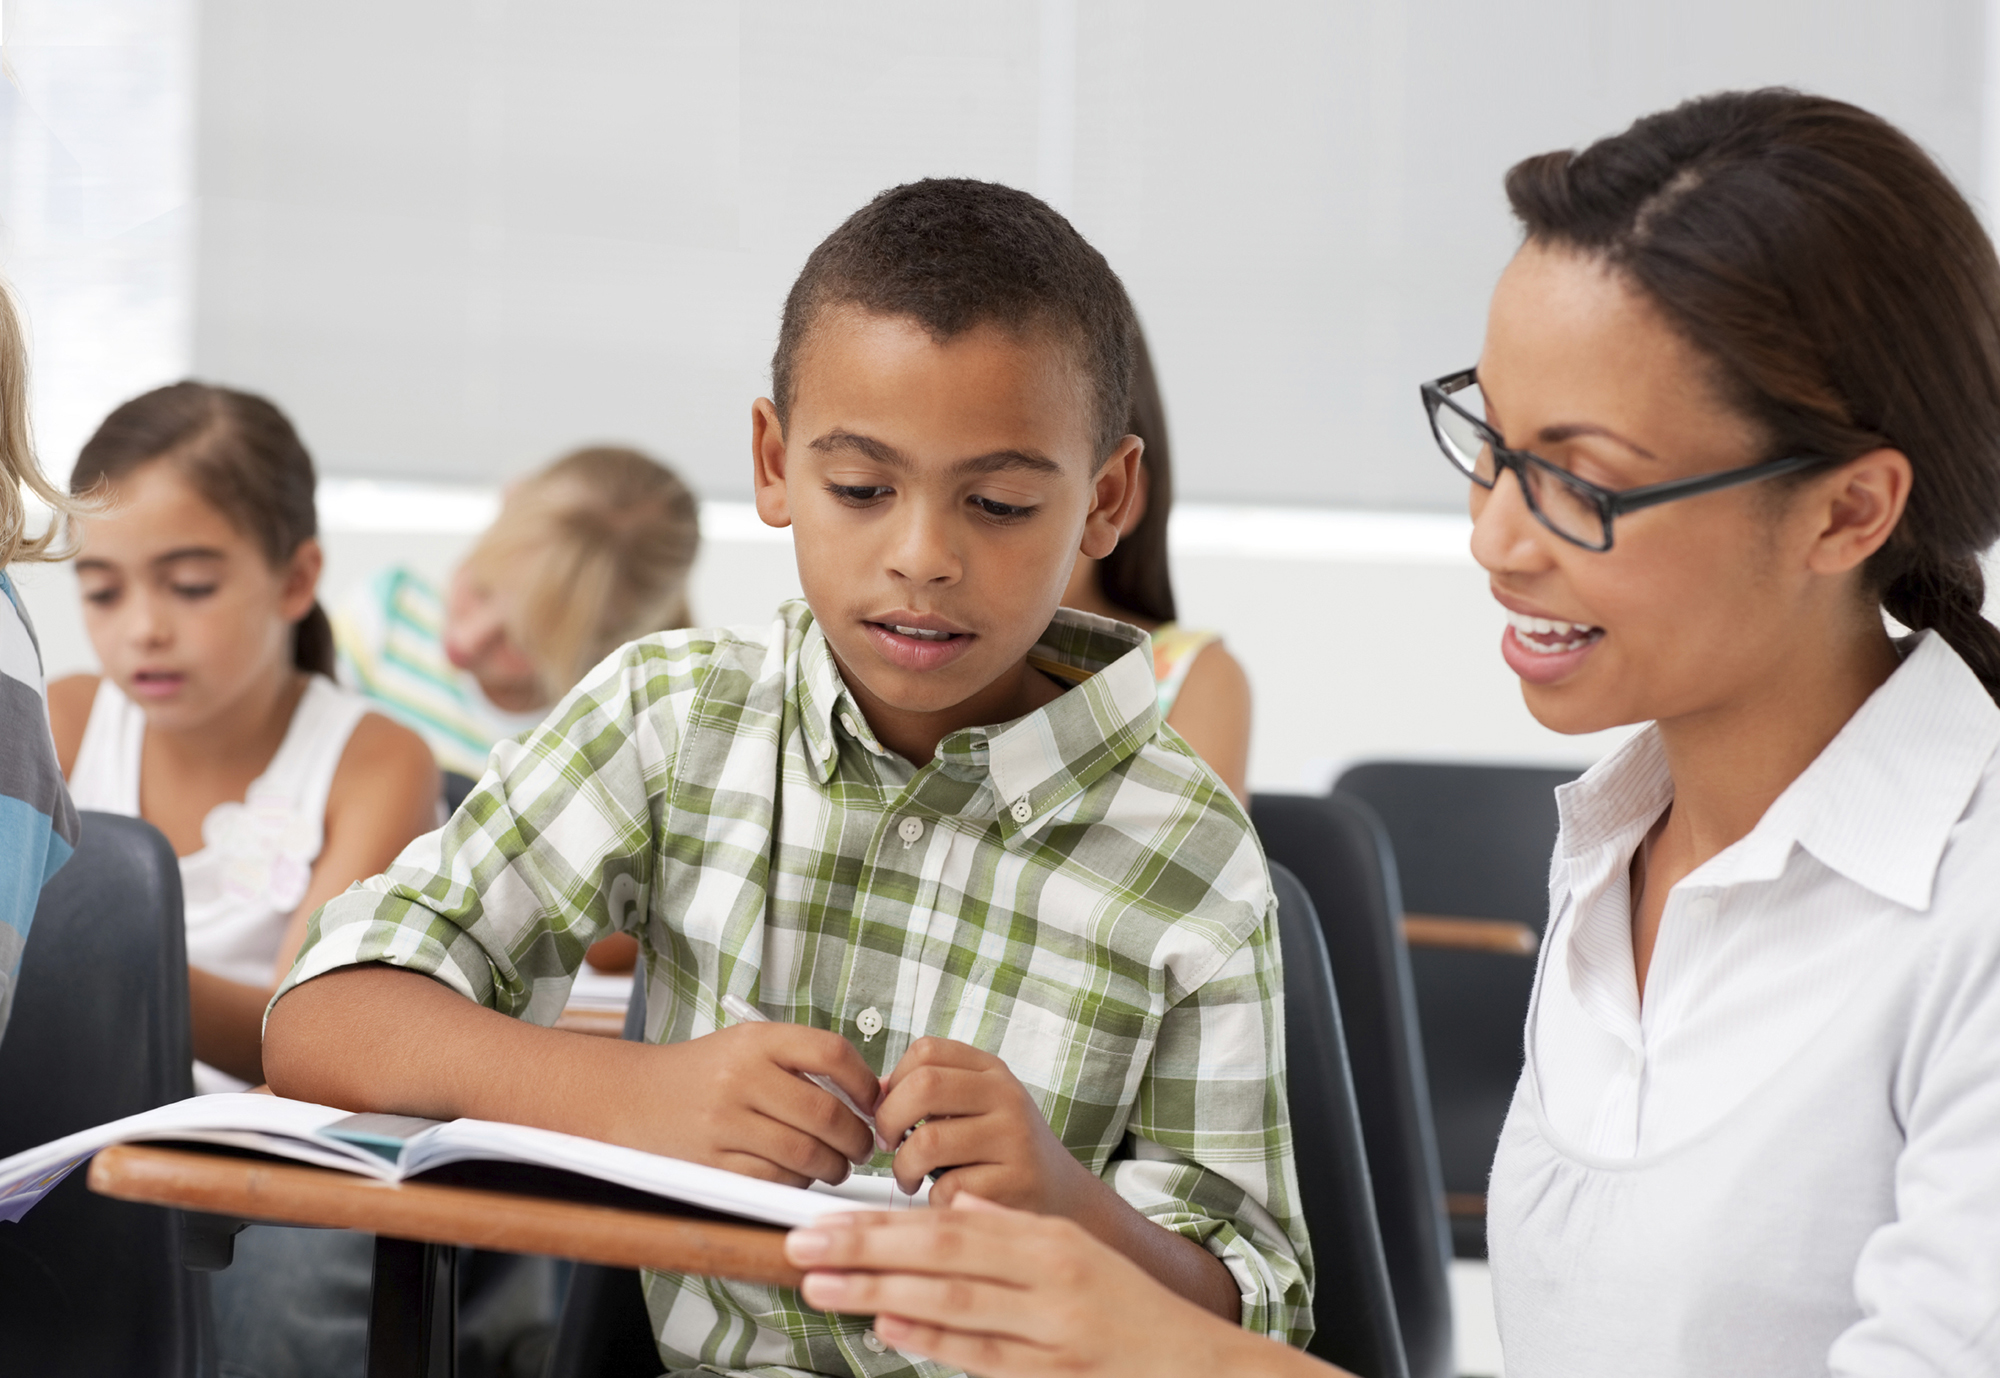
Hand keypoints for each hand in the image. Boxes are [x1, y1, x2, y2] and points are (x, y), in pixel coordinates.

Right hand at [618, 1023, 879, 1187]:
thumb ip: (805, 1063)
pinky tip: (800, 1176)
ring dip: (833, 1167)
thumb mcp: (750, 1047)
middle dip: (856, 1138)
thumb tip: (872, 1093)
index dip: (865, 1082)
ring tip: (836, 1165)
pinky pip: (774, 1180)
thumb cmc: (703, 1074)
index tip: (873, 1102)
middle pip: (825, 1113)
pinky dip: (797, 1183)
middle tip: (861, 1147)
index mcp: (756, 1041)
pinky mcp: (711, 1162)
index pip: (831, 1053)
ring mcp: (724, 1123)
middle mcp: (740, 1078)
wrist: (634, 1098)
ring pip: (805, 1154)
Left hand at [785, 1195, 1334, 1377]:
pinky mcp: (1057, 1369)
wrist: (1198, 1365)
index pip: (948, 1221)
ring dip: (882, 1290)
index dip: (880, 1222)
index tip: (824, 1223)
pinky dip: (936, 1340)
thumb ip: (1014, 1231)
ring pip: (955, 1299)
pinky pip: (986, 1353)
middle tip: (800, 1245)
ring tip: (822, 1286)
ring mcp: (1052, 1325)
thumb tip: (962, 1201)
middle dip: (864, 1247)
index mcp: (1045, 1241)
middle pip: (941, 1252)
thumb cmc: (1129, 1313)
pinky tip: (892, 1327)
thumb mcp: (1074, 1256)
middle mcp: (1047, 1275)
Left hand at [875, 1037, 1098, 1212]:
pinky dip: (932, 1199)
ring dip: (903, 1167)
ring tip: (910, 1177)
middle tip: (887, 1143)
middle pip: (924, 1085)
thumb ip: (932, 1093)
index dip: (892, 1081)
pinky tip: (943, 1199)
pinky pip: (947, 1187)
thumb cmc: (1005, 1151)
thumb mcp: (978, 1106)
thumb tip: (874, 1092)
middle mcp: (1007, 1097)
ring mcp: (1014, 1139)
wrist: (1064, 1195)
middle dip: (888, 1119)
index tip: (889, 1109)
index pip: (926, 1050)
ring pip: (928, 1140)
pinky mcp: (1015, 1183)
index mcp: (991, 1071)